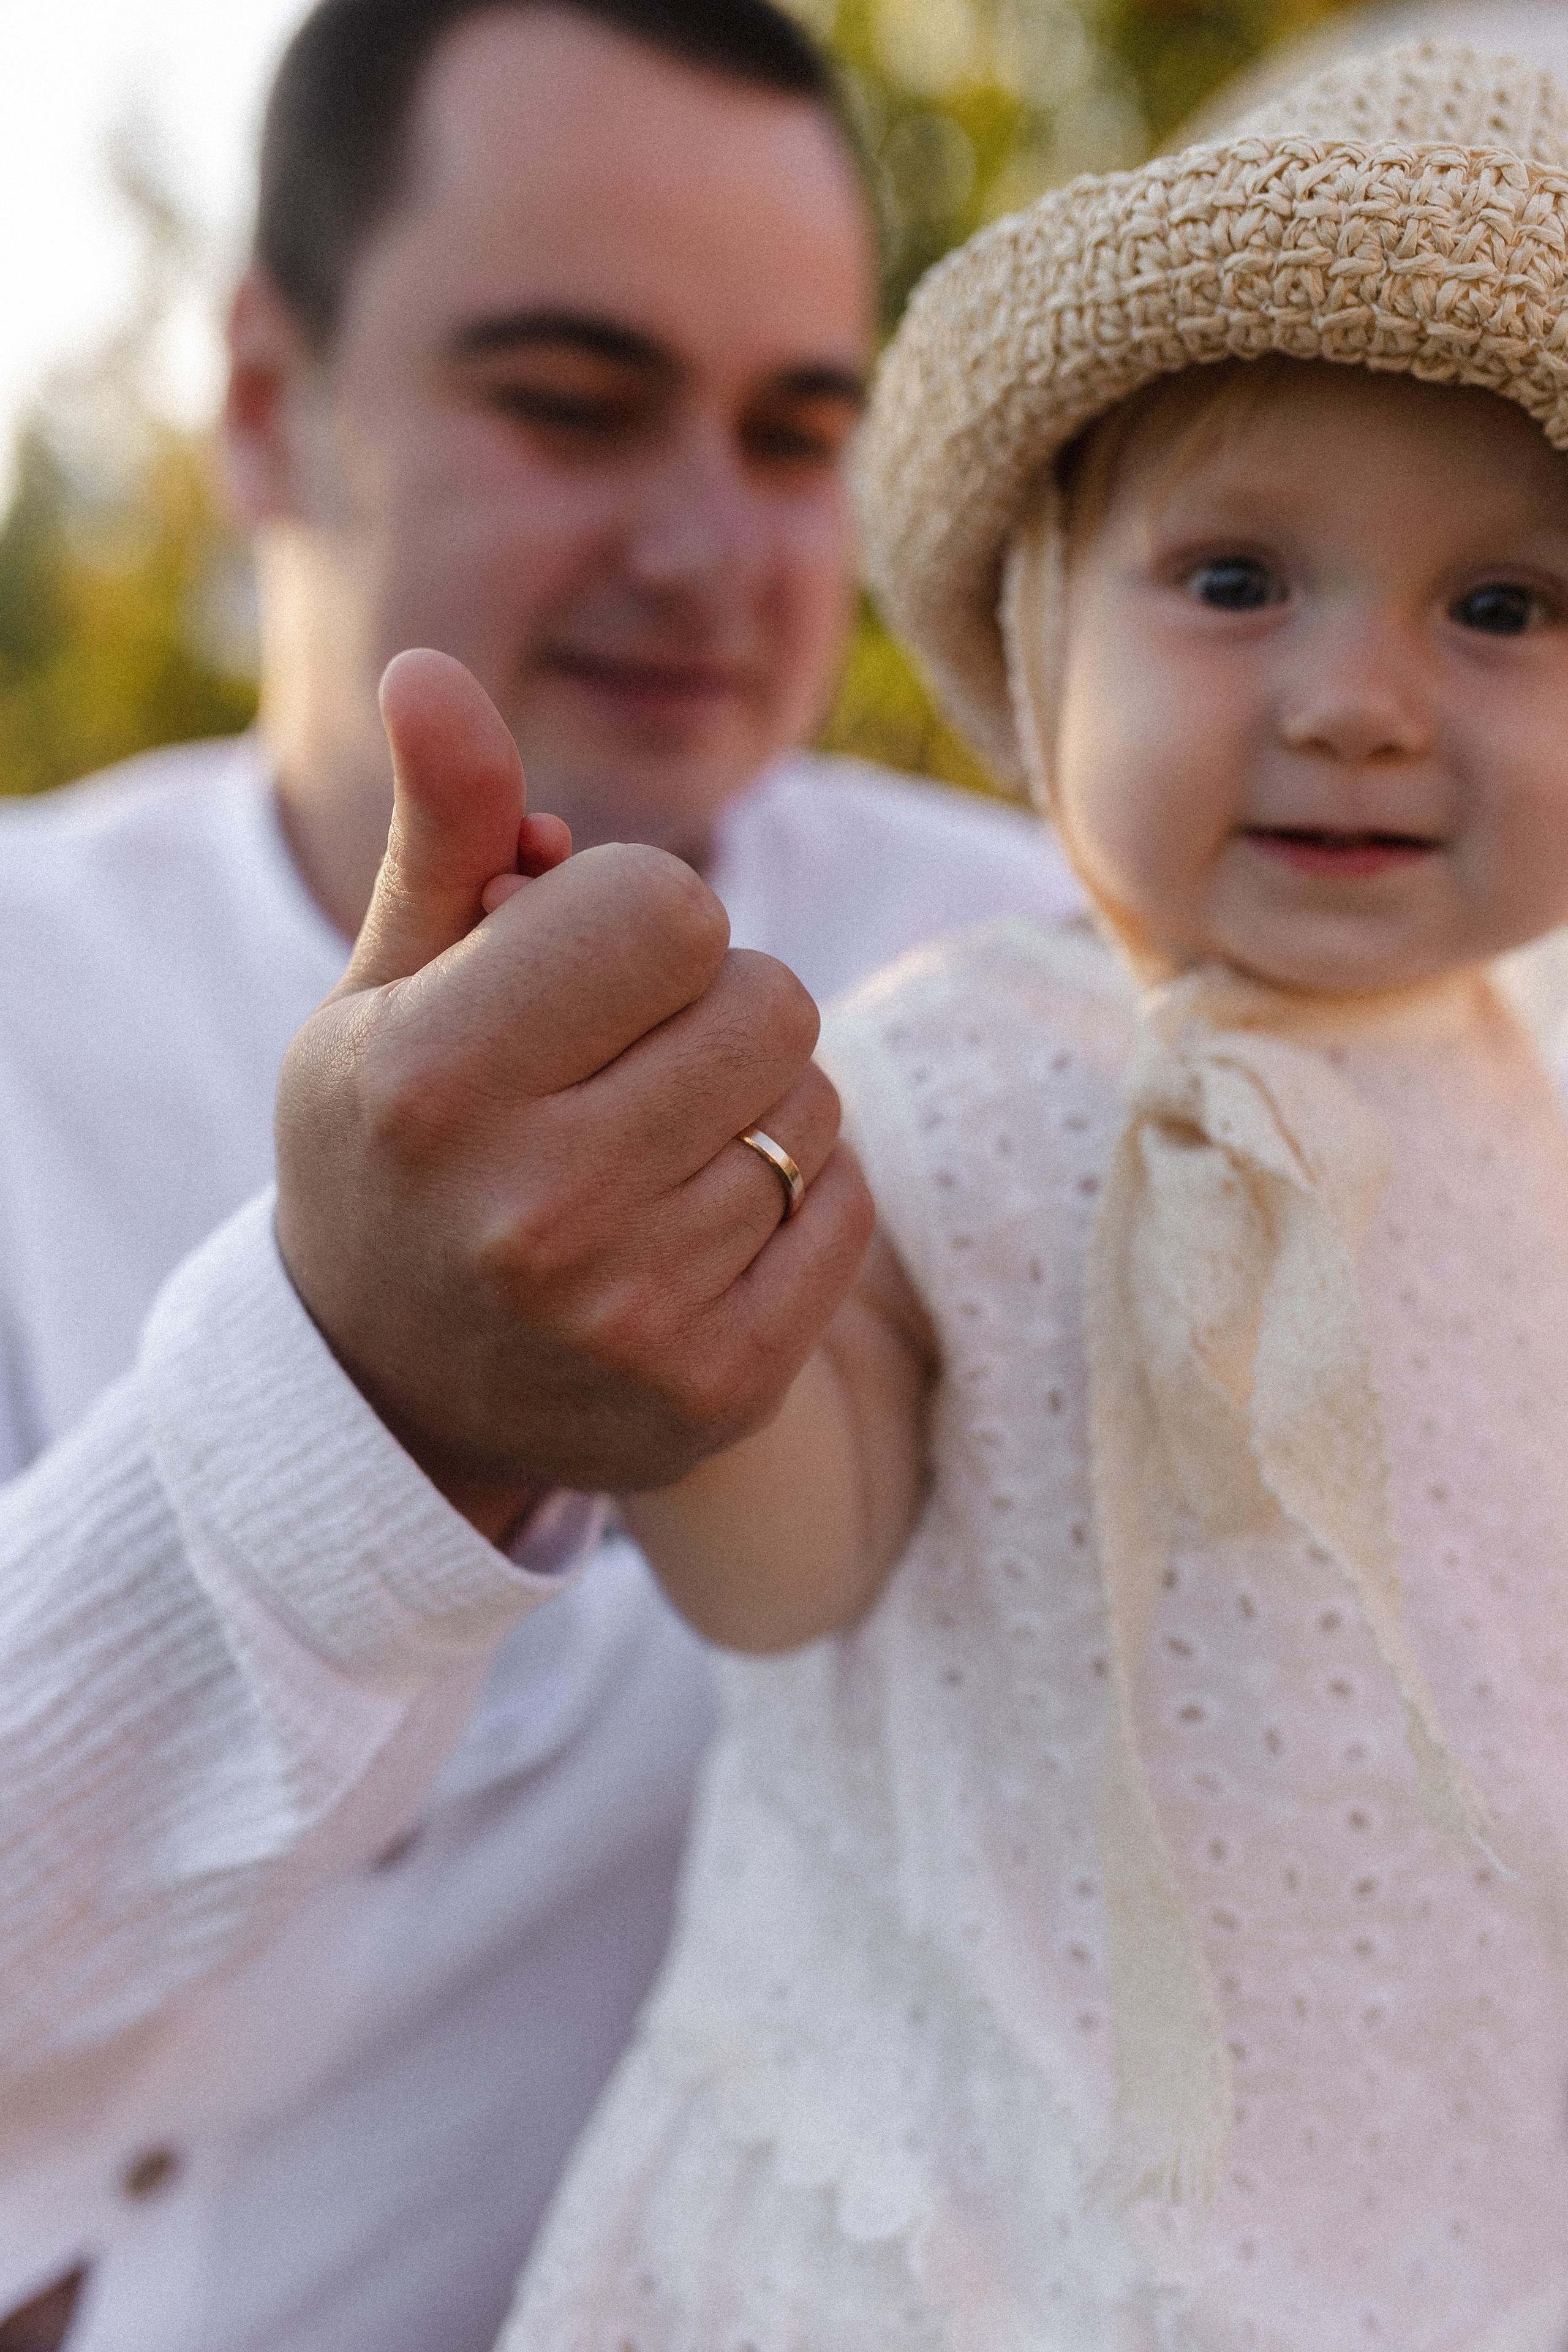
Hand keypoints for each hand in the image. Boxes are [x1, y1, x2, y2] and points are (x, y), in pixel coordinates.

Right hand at [274, 651, 874, 1539]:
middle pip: (771, 1000)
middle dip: (712, 1002)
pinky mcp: (720, 1389)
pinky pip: (848, 1210)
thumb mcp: (386, 989)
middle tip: (627, 1062)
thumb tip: (429, 668)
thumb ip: (437, 833)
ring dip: (757, 1102)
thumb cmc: (395, 1144)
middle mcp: (534, 1207)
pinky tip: (698, 1225)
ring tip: (652, 1148)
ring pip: (817, 1105)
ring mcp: (633, 1312)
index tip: (584, 971)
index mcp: (436, 1081)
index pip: (669, 907)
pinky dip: (797, 1196)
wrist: (390, 1386)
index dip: (641, 917)